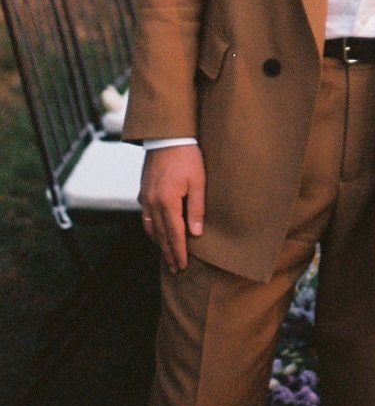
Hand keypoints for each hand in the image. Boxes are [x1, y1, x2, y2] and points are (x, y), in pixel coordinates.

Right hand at [139, 144, 205, 272]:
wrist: (167, 137)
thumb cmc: (188, 156)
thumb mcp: (199, 181)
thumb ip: (197, 208)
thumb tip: (196, 233)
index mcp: (167, 201)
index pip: (174, 234)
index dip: (179, 251)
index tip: (182, 266)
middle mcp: (152, 203)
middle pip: (161, 235)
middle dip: (168, 253)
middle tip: (175, 268)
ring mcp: (145, 197)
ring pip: (150, 228)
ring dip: (159, 243)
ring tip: (167, 255)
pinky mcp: (143, 191)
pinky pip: (146, 217)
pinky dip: (152, 229)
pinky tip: (157, 233)